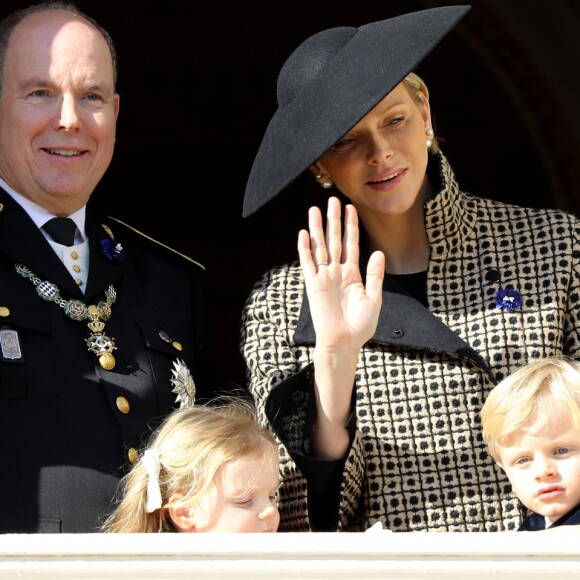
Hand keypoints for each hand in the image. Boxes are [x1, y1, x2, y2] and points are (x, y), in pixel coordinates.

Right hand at [297, 196, 384, 457]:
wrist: (344, 342)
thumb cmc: (361, 325)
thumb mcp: (374, 299)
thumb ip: (374, 275)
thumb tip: (378, 253)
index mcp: (353, 275)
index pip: (352, 244)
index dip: (351, 226)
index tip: (351, 208)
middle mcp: (337, 272)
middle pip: (335, 241)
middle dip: (334, 221)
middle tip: (333, 201)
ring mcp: (324, 277)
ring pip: (320, 247)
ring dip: (318, 229)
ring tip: (315, 210)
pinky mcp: (313, 285)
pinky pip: (308, 263)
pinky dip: (305, 249)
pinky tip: (304, 234)